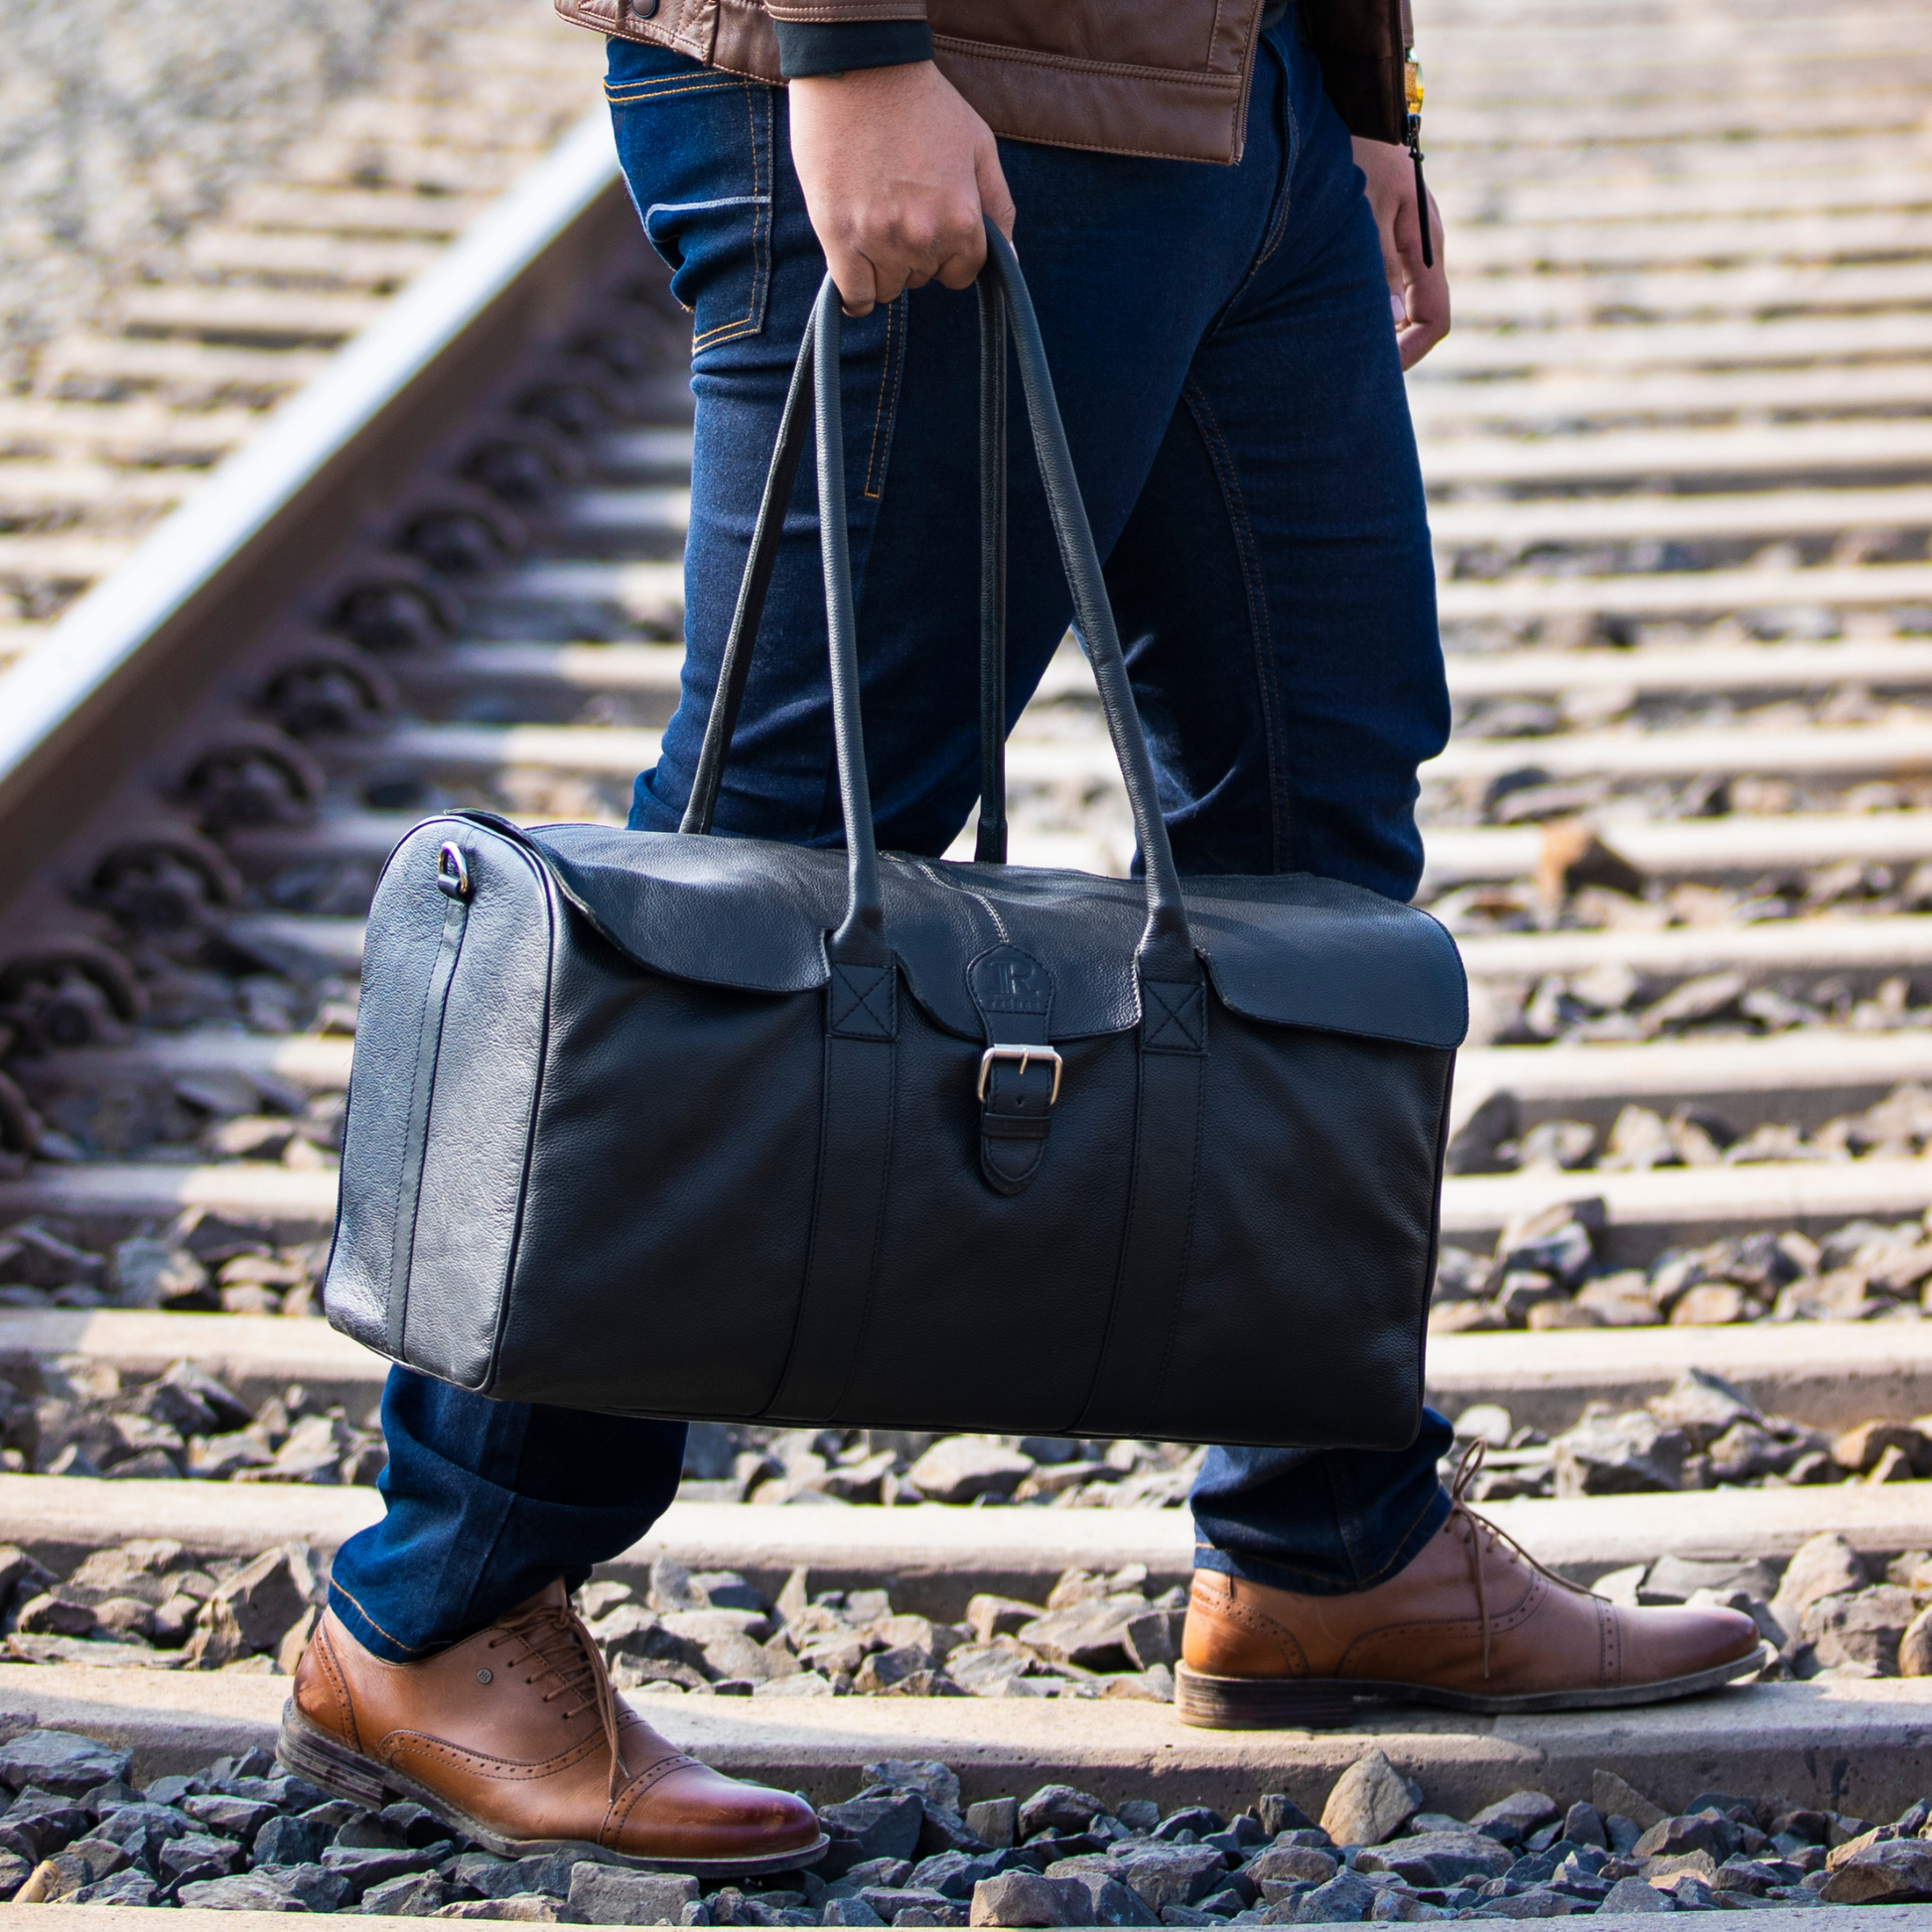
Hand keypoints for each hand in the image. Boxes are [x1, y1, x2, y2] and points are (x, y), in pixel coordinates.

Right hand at [789, 61, 1015, 317]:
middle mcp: (924, 237)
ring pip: (888, 289)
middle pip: (923, 279)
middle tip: (897, 208)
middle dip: (915, 254)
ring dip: (882, 268)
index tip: (931, 228)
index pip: (962, 274)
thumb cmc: (922, 103)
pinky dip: (855, 293)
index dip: (948, 254)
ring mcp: (879, 240)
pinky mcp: (838, 237)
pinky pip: (854, 296)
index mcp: (963, 218)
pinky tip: (854, 269)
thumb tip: (1011, 262)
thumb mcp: (979, 146)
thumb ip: (999, 208)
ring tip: (872, 222)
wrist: (858, 68)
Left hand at [1351, 136, 1448, 369]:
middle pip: (1418, 317)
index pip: (1435, 319)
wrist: (1357, 105)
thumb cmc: (1358, 151)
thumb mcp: (1364, 210)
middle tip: (1348, 367)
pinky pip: (1383, 284)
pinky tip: (1334, 311)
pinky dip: (1366, 306)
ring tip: (1336, 344)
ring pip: (1400, 303)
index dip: (1411, 352)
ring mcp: (1404, 242)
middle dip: (1391, 348)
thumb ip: (1377, 267)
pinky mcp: (1385, 234)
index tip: (1377, 372)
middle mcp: (1420, 249)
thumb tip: (1388, 323)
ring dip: (1375, 328)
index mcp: (1424, 246)